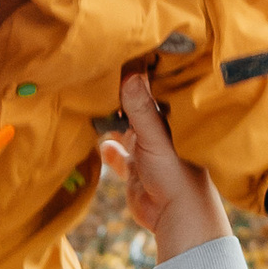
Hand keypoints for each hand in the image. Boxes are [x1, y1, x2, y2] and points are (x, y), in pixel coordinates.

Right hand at [100, 68, 229, 262]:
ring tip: (91, 105)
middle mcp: (159, 130)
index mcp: (170, 117)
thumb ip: (141, 108)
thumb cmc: (176, 173)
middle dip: (119, 95)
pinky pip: (117, 155)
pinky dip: (108, 149)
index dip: (137, 72)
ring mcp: (146, 149)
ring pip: (124, 129)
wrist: (176, 216)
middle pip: (135, 106)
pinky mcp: (135, 170)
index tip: (118, 52)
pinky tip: (100, 144)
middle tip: (96, 76)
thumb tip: (130, 72)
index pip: (153, 87)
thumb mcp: (155, 137)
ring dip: (110, 121)